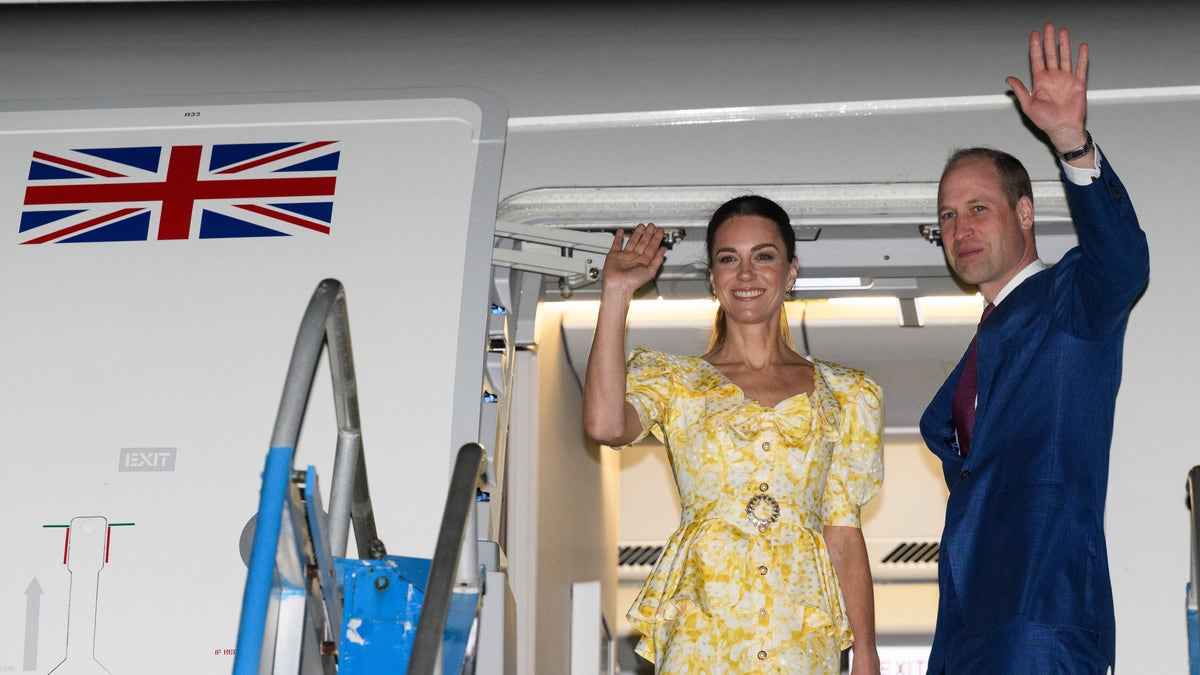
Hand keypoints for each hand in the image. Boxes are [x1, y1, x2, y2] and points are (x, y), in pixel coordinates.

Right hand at [601, 223, 665, 296]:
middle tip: (652, 226)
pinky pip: (617, 244)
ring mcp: (625, 256)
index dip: (657, 239)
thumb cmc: (633, 282)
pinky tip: (621, 231)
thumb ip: (657, 260)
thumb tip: (663, 251)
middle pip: (643, 242)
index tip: (660, 231)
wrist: (618, 285)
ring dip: (637, 233)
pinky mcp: (614, 255)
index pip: (652, 247)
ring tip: (641, 226)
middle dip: (648, 234)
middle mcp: (635, 258)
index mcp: (644, 262)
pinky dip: (618, 237)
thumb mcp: (650, 271)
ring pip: (632, 241)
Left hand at [1005, 23, 1089, 152]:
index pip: (1037, 60)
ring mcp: (1066, 80)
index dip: (1036, 47)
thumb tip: (1009, 79)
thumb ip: (1020, 90)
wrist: (1063, 129)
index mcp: (1040, 82)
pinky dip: (1082, 57)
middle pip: (1051, 54)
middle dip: (1049, 40)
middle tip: (1048, 27)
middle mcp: (1053, 78)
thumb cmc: (1045, 121)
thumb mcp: (1028, 105)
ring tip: (1062, 32)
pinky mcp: (1078, 84)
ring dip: (1064, 45)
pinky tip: (1081, 47)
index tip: (1034, 35)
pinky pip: (1081, 68)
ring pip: (1065, 57)